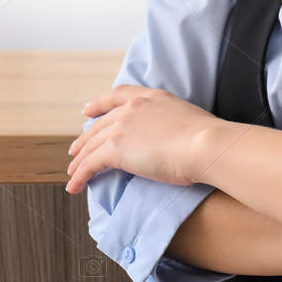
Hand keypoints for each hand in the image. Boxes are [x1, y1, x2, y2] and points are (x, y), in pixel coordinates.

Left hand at [65, 84, 220, 193]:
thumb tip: (174, 138)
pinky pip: (90, 164)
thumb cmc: (208, 139)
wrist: (206, 145)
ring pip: (91, 145)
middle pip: (100, 124)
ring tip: (72, 173)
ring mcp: (122, 127)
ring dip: (79, 161)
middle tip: (75, 150)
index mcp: (151, 97)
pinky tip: (74, 186)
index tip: (87, 110)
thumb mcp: (187, 119)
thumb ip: (172, 123)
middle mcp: (132, 108)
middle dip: (85, 139)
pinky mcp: (115, 150)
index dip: (99, 104)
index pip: (117, 95)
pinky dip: (79, 176)